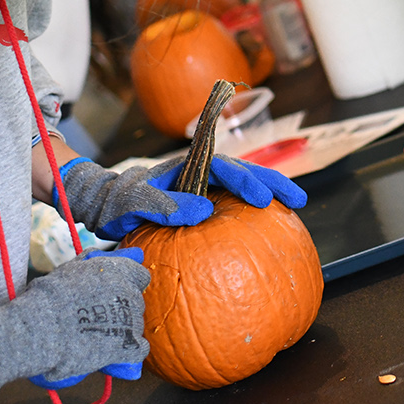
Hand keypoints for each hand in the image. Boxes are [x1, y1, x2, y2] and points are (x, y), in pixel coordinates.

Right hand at [0, 247, 148, 388]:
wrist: (43, 327)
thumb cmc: (52, 295)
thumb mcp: (73, 268)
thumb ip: (93, 262)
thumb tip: (101, 255)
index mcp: (122, 271)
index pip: (140, 276)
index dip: (128, 285)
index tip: (115, 292)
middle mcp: (131, 294)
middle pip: (135, 303)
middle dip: (120, 309)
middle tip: (97, 316)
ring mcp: (132, 321)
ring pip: (135, 326)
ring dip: (121, 330)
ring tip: (95, 336)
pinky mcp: (127, 346)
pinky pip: (138, 350)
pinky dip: (128, 352)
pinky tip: (115, 353)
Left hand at [59, 154, 307, 240]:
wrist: (106, 207)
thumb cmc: (118, 202)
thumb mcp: (134, 203)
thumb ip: (164, 204)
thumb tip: (205, 211)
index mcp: (187, 167)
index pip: (224, 167)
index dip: (246, 180)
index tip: (262, 199)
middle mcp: (201, 176)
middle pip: (245, 172)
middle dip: (272, 183)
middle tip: (297, 200)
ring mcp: (205, 192)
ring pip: (243, 190)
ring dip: (270, 196)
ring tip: (296, 209)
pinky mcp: (205, 211)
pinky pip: (234, 212)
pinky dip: (255, 219)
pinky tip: (272, 236)